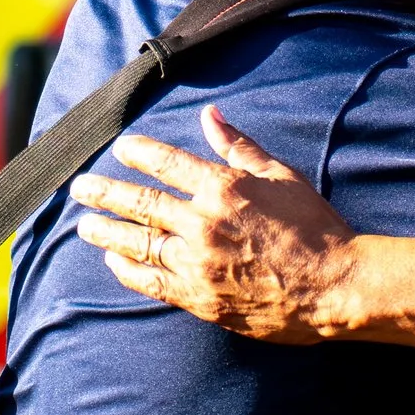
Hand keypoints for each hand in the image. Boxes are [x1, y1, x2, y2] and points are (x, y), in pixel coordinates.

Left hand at [70, 105, 359, 343]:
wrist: (334, 286)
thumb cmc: (315, 228)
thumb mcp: (282, 175)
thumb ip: (239, 146)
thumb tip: (209, 115)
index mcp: (224, 188)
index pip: (166, 164)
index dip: (138, 153)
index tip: (121, 149)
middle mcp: (203, 224)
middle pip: (140, 204)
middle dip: (104, 193)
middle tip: (79, 188)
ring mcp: (198, 263)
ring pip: (138, 244)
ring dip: (106, 232)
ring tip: (85, 226)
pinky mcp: (200, 299)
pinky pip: (151, 283)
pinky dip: (128, 271)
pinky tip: (114, 262)